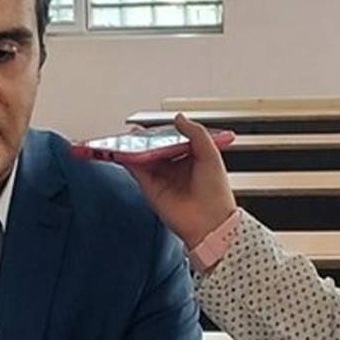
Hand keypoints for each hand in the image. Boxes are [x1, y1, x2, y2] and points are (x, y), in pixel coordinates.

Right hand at [122, 114, 236, 247]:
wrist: (209, 221)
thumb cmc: (216, 192)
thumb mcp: (210, 154)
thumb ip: (195, 133)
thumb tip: (179, 118)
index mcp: (192, 158)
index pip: (174, 139)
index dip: (165, 131)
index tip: (157, 123)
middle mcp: (176, 167)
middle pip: (156, 147)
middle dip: (146, 138)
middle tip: (138, 129)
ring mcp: (162, 177)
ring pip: (143, 156)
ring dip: (134, 146)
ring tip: (127, 136)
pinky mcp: (150, 187)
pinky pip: (136, 169)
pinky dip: (127, 158)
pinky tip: (123, 149)